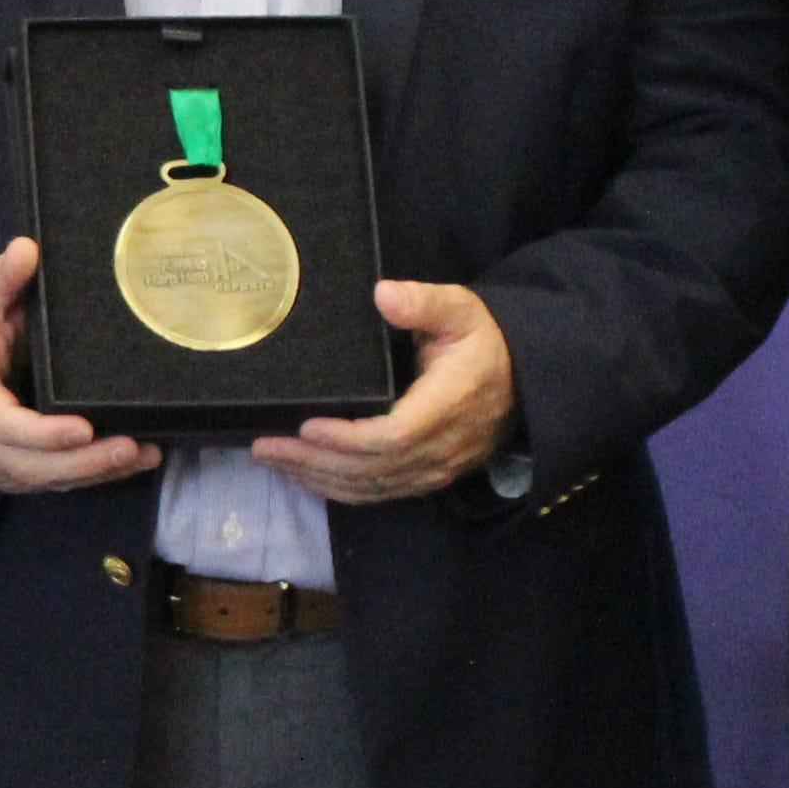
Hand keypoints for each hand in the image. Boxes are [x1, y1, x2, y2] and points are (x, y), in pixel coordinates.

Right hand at [0, 235, 157, 493]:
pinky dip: (93, 476)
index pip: (1, 424)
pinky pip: (53, 483)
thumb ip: (2, 277)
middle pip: (28, 464)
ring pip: (44, 480)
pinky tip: (133, 462)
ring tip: (143, 454)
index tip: (82, 428)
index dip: (41, 433)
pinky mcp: (15, 473)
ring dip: (94, 472)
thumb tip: (27, 248)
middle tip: (128, 447)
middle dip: (80, 462)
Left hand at [255, 280, 516, 504]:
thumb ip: (424, 303)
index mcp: (449, 405)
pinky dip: (338, 490)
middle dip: (314, 461)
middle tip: (264, 446)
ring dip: (318, 478)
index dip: (347, 438)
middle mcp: (442, 447)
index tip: (306, 425)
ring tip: (271, 460)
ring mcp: (436, 469)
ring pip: (372, 488)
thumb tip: (383, 294)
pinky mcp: (429, 478)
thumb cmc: (485, 340)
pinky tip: (306, 476)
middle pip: (372, 469)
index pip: (394, 436)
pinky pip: (380, 493)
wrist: (524, 378)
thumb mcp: (461, 310)